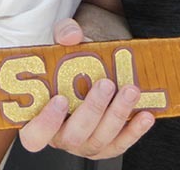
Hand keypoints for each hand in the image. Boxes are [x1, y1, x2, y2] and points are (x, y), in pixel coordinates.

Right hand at [17, 18, 153, 158]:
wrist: (98, 60)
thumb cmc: (74, 56)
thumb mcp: (67, 39)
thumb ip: (64, 33)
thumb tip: (72, 36)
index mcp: (38, 117)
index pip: (34, 135)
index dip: (45, 123)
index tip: (60, 99)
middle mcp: (60, 135)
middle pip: (73, 136)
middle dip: (92, 110)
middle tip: (105, 84)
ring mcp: (85, 143)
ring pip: (99, 140)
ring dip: (117, 115)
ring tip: (130, 90)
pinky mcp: (108, 145)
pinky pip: (121, 144)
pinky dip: (134, 130)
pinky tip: (145, 114)